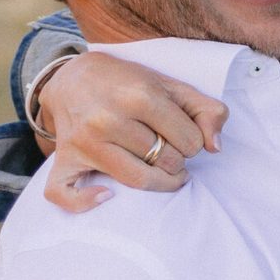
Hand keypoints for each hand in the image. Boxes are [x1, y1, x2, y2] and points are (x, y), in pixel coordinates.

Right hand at [38, 52, 229, 211]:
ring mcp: (83, 142)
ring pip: (137, 180)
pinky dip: (86, 202)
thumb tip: (215, 147)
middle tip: (170, 149)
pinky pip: (66, 195)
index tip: (183, 135)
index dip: (194, 142)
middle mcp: (108, 119)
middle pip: (167, 161)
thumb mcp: (172, 86)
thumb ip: (206, 110)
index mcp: (140, 96)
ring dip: (158, 181)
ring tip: (162, 170)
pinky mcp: (63, 158)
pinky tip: (107, 195)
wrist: (73, 77)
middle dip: (177, 159)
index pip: (190, 141)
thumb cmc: (128, 83)